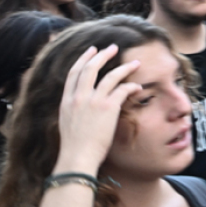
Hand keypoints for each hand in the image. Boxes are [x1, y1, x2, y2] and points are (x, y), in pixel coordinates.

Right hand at [53, 45, 141, 174]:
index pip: (74, 73)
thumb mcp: (67, 123)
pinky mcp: (108, 108)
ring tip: (135, 63)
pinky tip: (138, 87)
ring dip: (124, 68)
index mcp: (67, 101)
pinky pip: (123, 90)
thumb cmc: (75, 147)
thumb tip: (82, 105)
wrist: (77, 158)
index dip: (83, 59)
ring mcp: (93, 102)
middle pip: (90, 68)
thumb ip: (74, 110)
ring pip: (110, 76)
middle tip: (113, 47)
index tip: (91, 51)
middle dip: (102, 55)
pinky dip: (132, 86)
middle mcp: (78, 98)